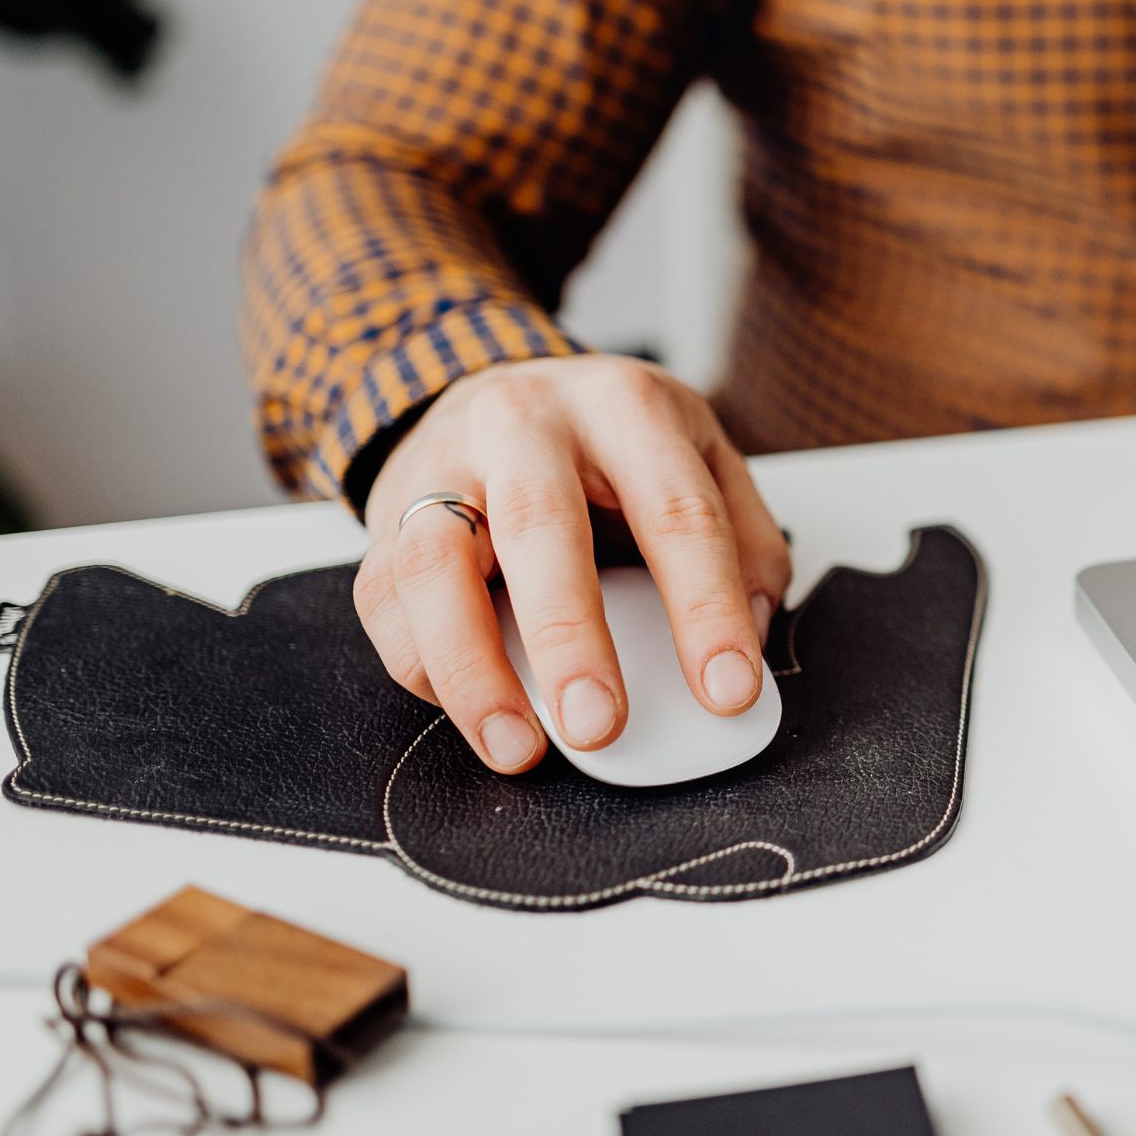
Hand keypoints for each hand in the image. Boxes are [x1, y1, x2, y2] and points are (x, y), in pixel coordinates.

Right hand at [355, 356, 792, 773]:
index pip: (675, 511)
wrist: (497, 388)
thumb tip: (749, 634)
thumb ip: (745, 541)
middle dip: (570, 638)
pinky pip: (389, 601)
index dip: (706, 608)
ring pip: (435, 565)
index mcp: (622, 406)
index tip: (728, 692)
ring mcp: (442, 466)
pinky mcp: (386, 518)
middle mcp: (523, 425)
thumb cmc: (609, 440)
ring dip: (473, 671)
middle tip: (600, 726)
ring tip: (517, 747)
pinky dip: (426, 670)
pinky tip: (473, 712)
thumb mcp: (702, 454)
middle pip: (540, 525)